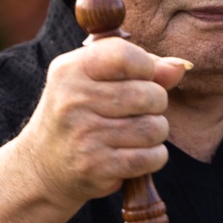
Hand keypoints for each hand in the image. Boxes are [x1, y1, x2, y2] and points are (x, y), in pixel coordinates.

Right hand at [16, 39, 190, 212]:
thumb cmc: (79, 114)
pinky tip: (136, 154)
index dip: (146, 67)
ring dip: (155, 132)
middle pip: (150, 95)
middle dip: (156, 104)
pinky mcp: (96, 166)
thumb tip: (180, 67)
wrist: (42, 166)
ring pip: (155, 128)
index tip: (140, 78)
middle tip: (139, 111)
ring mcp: (84, 135)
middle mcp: (73, 100)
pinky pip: (151, 157)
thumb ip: (141, 69)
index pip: (126, 55)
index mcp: (71, 70)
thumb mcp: (96, 81)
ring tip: (136, 134)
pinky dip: (153, 156)